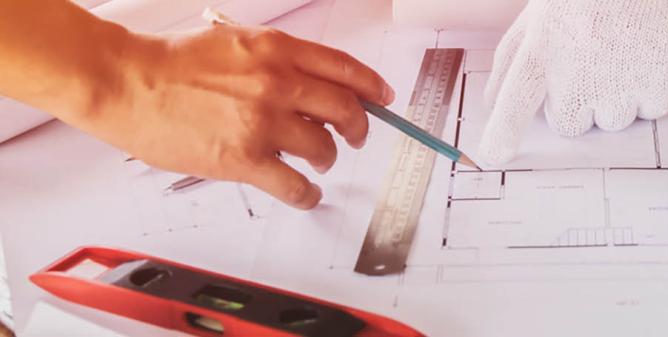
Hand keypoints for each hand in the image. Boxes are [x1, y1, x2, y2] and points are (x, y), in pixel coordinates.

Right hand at [78, 25, 393, 208]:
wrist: (126, 82)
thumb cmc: (169, 63)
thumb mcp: (234, 42)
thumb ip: (276, 59)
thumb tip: (309, 82)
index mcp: (277, 50)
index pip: (345, 68)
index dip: (372, 87)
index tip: (382, 99)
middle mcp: (278, 83)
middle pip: (345, 110)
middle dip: (358, 128)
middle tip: (355, 138)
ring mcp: (263, 122)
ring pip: (324, 148)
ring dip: (327, 159)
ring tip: (317, 162)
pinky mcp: (244, 158)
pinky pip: (295, 185)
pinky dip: (307, 194)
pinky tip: (305, 193)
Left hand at [477, 0, 667, 163]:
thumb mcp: (540, 16)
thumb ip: (511, 58)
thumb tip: (492, 101)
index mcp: (542, 49)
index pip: (515, 101)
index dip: (503, 132)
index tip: (493, 156)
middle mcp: (577, 71)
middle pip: (569, 125)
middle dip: (578, 105)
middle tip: (593, 66)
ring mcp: (618, 82)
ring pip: (611, 122)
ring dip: (617, 99)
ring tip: (623, 54)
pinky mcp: (657, 85)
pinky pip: (650, 111)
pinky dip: (651, 91)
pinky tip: (647, 56)